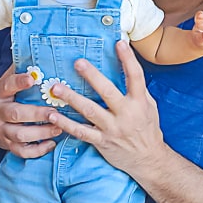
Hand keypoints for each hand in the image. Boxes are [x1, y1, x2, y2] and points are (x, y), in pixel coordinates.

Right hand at [0, 66, 60, 157]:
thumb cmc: (2, 99)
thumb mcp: (5, 82)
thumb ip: (18, 70)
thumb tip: (34, 51)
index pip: (7, 86)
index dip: (19, 82)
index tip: (33, 78)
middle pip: (15, 114)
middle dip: (37, 114)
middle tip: (55, 111)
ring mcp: (2, 131)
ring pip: (20, 135)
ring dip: (41, 132)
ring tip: (59, 128)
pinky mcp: (8, 146)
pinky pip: (22, 151)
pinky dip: (38, 150)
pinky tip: (52, 143)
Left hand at [45, 41, 165, 174]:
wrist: (148, 159)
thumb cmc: (148, 130)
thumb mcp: (149, 107)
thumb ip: (137, 90)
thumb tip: (126, 67)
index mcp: (140, 103)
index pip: (135, 77)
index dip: (128, 59)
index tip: (119, 43)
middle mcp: (126, 114)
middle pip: (108, 92)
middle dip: (92, 76)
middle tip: (78, 63)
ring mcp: (112, 129)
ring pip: (90, 111)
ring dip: (72, 99)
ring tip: (56, 88)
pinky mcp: (102, 142)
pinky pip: (81, 132)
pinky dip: (66, 124)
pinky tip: (53, 115)